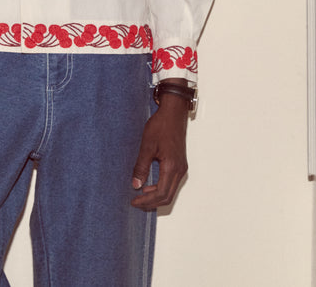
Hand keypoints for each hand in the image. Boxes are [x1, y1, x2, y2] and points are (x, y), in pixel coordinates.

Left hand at [130, 92, 188, 210]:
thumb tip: (136, 185)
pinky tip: (150, 185)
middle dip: (151, 202)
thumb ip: (141, 167)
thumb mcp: (147, 145)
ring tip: (141, 195)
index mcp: (172, 167)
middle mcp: (180, 170)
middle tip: (136, 202)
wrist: (173, 113)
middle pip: (167, 196)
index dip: (147, 201)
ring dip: (156, 196)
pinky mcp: (180, 164)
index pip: (160, 193)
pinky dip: (161, 188)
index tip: (134, 201)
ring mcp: (181, 167)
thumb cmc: (161, 125)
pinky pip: (172, 183)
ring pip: (170, 191)